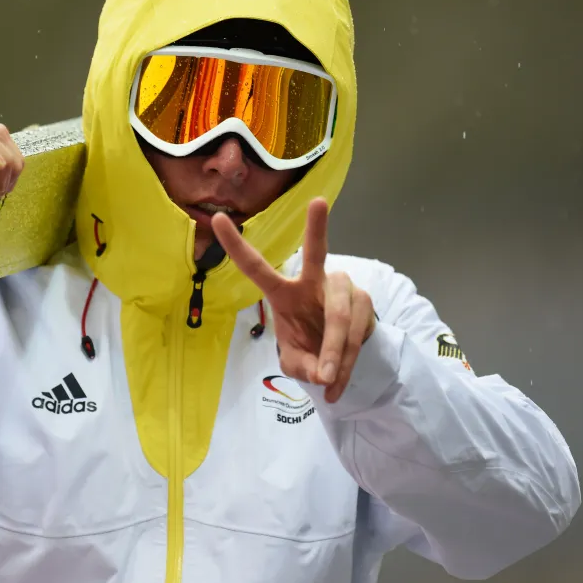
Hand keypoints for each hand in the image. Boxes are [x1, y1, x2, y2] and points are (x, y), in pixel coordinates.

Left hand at [211, 198, 376, 403]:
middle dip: (317, 228)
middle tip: (317, 203)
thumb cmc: (309, 349)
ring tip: (328, 378)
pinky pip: (357, 332)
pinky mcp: (365, 301)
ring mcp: (342, 288)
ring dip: (335, 350)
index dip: (236, 246)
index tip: (217, 219)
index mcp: (283, 293)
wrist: (342, 358)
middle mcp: (313, 282)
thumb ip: (301, 367)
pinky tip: (338, 380)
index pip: (256, 267)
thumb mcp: (296, 363)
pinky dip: (348, 361)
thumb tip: (321, 374)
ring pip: (340, 315)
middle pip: (317, 254)